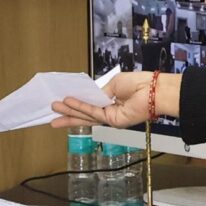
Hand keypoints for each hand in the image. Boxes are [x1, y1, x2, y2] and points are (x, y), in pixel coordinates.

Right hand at [51, 71, 180, 130]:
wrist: (153, 90)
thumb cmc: (138, 84)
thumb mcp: (114, 84)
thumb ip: (100, 92)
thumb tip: (90, 96)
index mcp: (110, 103)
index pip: (90, 106)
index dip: (76, 105)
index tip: (63, 102)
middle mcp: (109, 112)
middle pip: (85, 115)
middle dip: (68, 115)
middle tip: (52, 116)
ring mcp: (110, 118)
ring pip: (86, 115)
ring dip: (69, 111)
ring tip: (54, 108)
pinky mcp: (113, 121)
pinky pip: (93, 113)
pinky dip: (80, 107)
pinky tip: (68, 102)